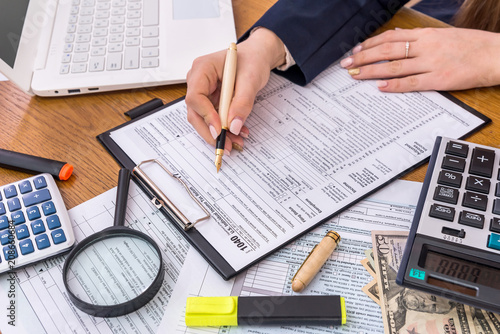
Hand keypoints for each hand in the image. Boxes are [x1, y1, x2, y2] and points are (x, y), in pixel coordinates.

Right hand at [185, 28, 285, 152]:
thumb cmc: (252, 60)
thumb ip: (242, 103)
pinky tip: (237, 134)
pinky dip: (225, 128)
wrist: (257, 56)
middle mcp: (198, 80)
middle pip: (195, 112)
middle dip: (211, 131)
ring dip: (219, 133)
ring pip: (203, 118)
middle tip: (226, 145)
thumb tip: (234, 126)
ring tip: (236, 142)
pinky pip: (213, 118)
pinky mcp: (210, 100)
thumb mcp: (251, 80)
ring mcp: (203, 91)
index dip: (206, 115)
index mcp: (202, 68)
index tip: (220, 129)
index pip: (195, 96)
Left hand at [340, 27, 499, 91]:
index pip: (389, 38)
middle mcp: (425, 47)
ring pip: (394, 67)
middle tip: (347, 64)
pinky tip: (380, 87)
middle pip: (386, 51)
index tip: (355, 51)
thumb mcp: (442, 34)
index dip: (369, 45)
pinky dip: (394, 85)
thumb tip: (396, 34)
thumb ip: (417, 36)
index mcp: (426, 35)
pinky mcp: (438, 80)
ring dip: (372, 71)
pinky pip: (411, 83)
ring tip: (356, 75)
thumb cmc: (469, 45)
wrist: (495, 55)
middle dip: (363, 57)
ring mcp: (431, 63)